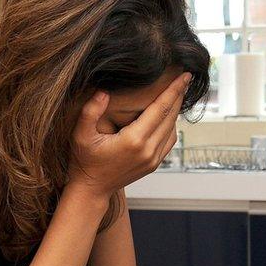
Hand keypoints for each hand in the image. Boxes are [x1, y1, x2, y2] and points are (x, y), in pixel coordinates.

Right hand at [69, 72, 190, 198]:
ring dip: (176, 111)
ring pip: (173, 129)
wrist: (91, 189)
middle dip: (179, 96)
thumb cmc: (84, 161)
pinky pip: (169, 141)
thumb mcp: (81, 135)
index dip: (174, 90)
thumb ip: (90, 112)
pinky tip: (168, 116)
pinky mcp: (153, 165)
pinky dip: (171, 126)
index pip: (160, 109)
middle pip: (171, 117)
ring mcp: (153, 159)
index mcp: (133, 140)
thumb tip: (103, 92)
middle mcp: (148, 150)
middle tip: (185, 78)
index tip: (185, 76)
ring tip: (177, 94)